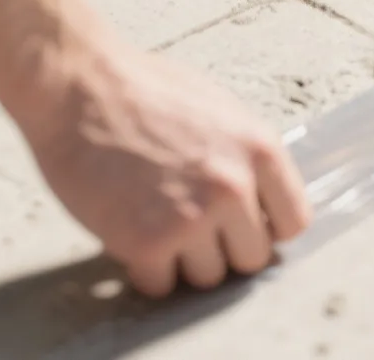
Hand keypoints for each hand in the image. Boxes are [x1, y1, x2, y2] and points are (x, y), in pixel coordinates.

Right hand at [23, 42, 310, 296]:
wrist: (78, 87)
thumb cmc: (142, 90)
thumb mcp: (219, 110)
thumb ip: (244, 158)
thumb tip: (260, 201)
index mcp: (260, 150)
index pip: (295, 221)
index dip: (266, 227)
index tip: (242, 225)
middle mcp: (234, 187)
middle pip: (253, 258)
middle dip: (222, 248)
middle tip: (188, 225)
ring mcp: (193, 218)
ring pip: (209, 278)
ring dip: (183, 261)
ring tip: (154, 222)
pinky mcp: (148, 243)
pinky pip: (160, 285)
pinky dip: (144, 269)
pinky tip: (128, 234)